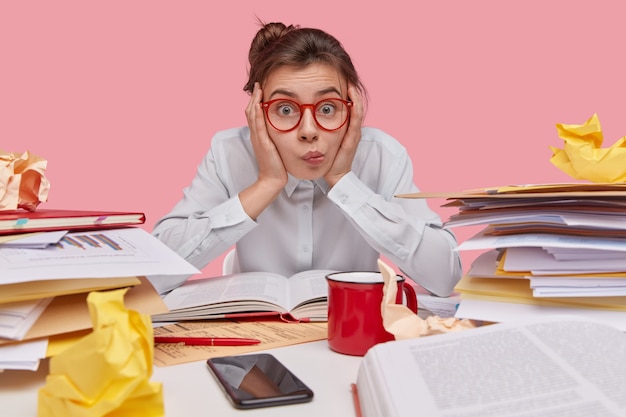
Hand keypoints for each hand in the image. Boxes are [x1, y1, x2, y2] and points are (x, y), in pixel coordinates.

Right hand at [240, 83, 286, 219]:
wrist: (272, 179)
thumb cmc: (277, 165)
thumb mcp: (276, 147)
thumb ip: (277, 138)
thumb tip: (285, 129)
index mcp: (259, 136)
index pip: (255, 114)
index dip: (256, 101)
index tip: (260, 90)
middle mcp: (256, 135)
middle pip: (251, 111)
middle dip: (254, 97)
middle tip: (258, 85)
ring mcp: (258, 138)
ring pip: (253, 115)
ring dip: (255, 101)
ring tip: (258, 89)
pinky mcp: (263, 143)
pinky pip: (258, 125)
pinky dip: (257, 113)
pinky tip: (259, 104)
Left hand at [323, 85, 363, 187]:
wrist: (334, 174)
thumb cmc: (327, 158)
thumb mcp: (322, 138)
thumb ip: (317, 126)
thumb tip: (303, 112)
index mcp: (344, 126)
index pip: (346, 105)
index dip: (343, 93)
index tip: (336, 80)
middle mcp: (351, 127)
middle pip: (354, 104)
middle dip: (350, 90)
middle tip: (345, 75)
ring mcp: (354, 132)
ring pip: (357, 109)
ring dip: (355, 96)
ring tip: (350, 83)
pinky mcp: (353, 138)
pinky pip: (356, 119)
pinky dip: (355, 107)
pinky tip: (352, 99)